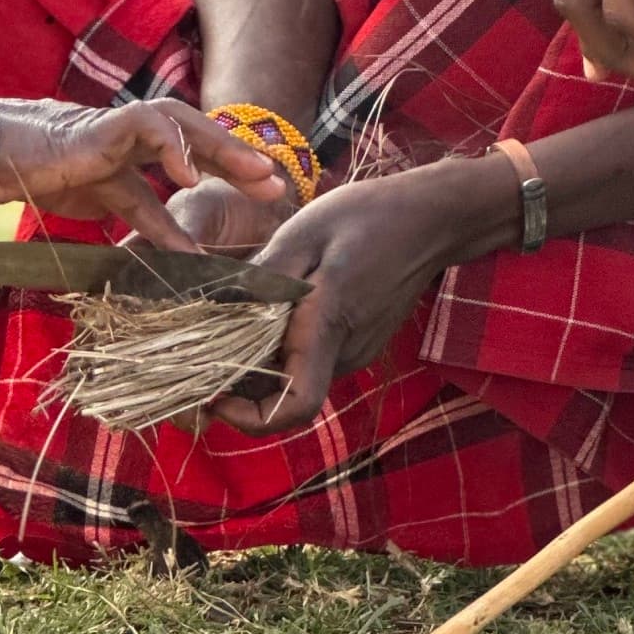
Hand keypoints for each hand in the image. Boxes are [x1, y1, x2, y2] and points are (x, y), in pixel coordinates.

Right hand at [0, 98, 286, 248]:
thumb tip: (190, 259)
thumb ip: (149, 224)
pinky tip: (188, 175)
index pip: (196, 159)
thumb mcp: (110, 208)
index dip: (232, 173)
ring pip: (184, 124)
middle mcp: (138, 135)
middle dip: (240, 159)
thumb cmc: (44, 177)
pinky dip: (172, 146)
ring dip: (221, 146)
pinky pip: (148, 126)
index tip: (268, 193)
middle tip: (278, 183)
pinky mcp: (105, 125)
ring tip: (253, 171)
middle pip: (200, 139)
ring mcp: (123, 126)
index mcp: (139, 152)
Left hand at [212, 162, 487, 433]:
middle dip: (239, 381)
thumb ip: (261, 278)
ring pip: (294, 373)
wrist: (433, 216)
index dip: (248, 417)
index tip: (213, 394)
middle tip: (200, 346)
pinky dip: (283, 342)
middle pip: (283, 394)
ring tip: (235, 313)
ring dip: (260, 356)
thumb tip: (212, 310)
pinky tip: (271, 303)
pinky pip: (310, 355)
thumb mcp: (304, 233)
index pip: (294, 406)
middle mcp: (346, 353)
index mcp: (329, 328)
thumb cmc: (370, 217)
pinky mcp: (357, 340)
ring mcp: (355, 350)